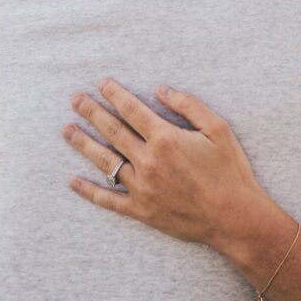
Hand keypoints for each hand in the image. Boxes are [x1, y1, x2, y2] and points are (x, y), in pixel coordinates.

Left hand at [64, 80, 264, 249]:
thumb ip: (188, 105)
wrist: (233, 217)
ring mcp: (142, 187)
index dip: (115, 94)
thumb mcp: (217, 128)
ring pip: (105, 162)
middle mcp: (148, 161)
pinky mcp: (141, 211)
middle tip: (75, 99)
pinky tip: (73, 181)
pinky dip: (89, 191)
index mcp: (166, 138)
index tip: (101, 83)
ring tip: (67, 131)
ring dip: (84, 144)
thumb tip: (161, 89)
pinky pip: (108, 200)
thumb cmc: (229, 170)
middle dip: (92, 112)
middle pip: (113, 131)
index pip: (132, 109)